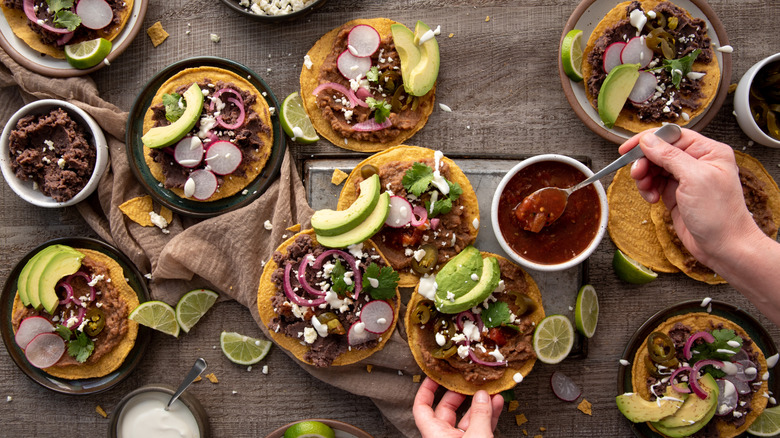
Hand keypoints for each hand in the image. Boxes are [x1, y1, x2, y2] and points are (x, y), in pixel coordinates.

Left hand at [413, 377, 503, 437]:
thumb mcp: (476, 436)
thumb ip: (479, 415)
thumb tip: (481, 396)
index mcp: (435, 434)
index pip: (421, 408)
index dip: (425, 390)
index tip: (433, 377)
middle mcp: (445, 437)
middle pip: (447, 409)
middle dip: (459, 393)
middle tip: (467, 381)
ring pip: (467, 418)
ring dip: (479, 403)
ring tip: (488, 389)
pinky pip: (480, 427)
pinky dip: (489, 415)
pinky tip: (497, 403)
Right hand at [618, 128, 762, 265]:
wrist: (723, 247)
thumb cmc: (719, 214)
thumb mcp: (694, 178)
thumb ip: (669, 156)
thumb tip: (648, 140)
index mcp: (708, 151)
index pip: (672, 136)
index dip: (649, 140)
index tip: (628, 148)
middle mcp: (697, 162)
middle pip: (660, 151)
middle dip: (645, 162)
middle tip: (637, 173)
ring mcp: (685, 179)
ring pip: (654, 168)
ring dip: (645, 178)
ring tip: (646, 190)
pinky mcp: (676, 194)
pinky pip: (654, 184)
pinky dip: (648, 190)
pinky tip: (652, 199)